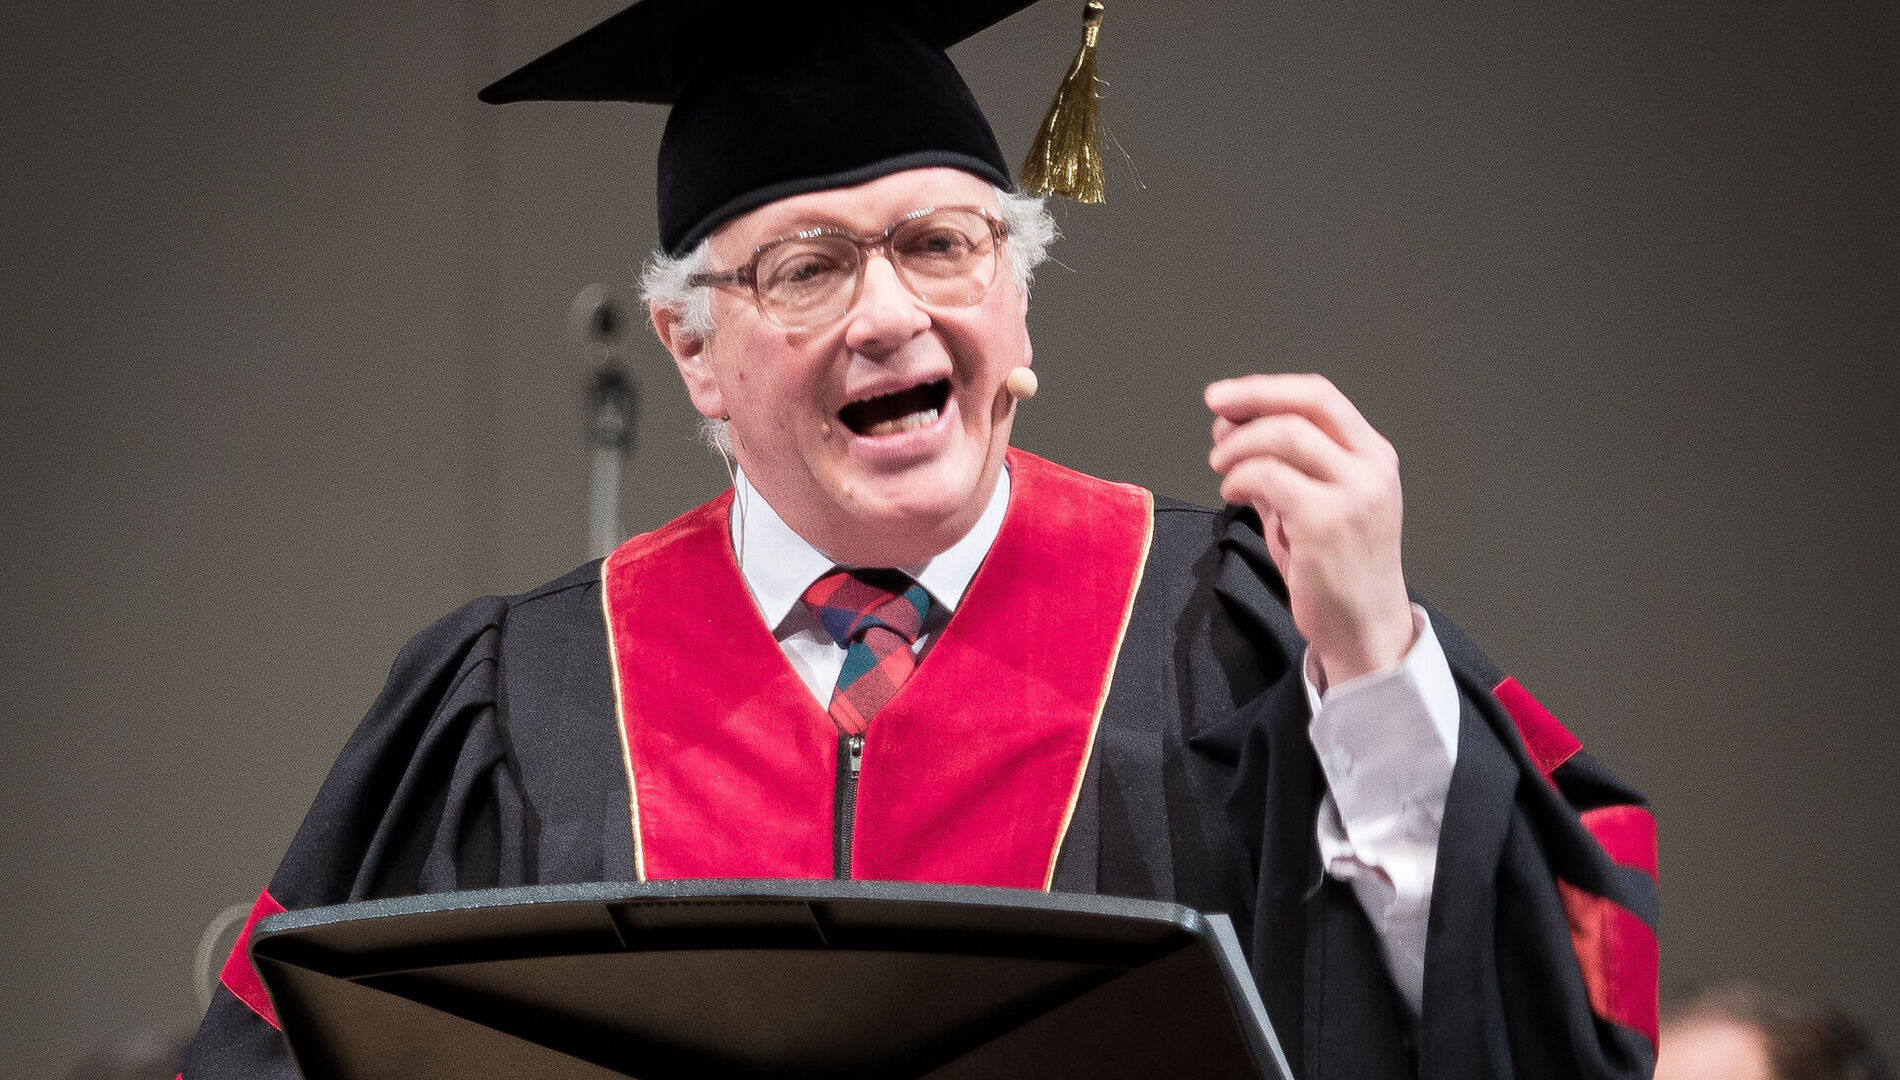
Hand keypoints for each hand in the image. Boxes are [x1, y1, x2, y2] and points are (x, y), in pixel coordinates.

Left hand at [1206, 374, 1415, 687]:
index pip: (1320, 397)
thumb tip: (1232, 430)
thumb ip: (1282, 467)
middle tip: (1214, 409)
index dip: (1267, 388)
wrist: (1364, 629)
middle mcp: (1370, 468)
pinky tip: (1232, 495)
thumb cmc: (1336, 571)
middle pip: (1306, 403)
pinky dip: (1239, 478)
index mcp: (1373, 456)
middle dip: (1251, 397)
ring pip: (1285, 434)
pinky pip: (1268, 477)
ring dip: (1239, 445)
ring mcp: (1354, 493)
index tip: (1226, 396)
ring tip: (1221, 467)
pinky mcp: (1327, 521)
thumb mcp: (1313, 506)